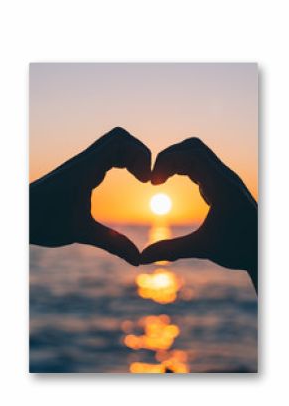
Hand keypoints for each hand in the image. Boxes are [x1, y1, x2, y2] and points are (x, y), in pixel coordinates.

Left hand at [30, 127, 150, 265]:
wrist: (19, 215)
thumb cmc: (43, 222)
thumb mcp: (80, 233)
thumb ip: (112, 244)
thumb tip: (138, 260)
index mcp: (85, 169)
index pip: (119, 143)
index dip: (140, 156)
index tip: (146, 181)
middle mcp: (85, 161)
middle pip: (120, 137)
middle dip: (140, 153)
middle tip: (147, 178)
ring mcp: (83, 163)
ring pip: (114, 144)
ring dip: (131, 156)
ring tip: (141, 178)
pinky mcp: (81, 170)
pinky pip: (107, 154)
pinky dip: (122, 161)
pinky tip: (127, 178)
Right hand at [141, 138, 257, 291]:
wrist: (264, 251)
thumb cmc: (239, 249)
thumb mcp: (203, 248)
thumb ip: (171, 250)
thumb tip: (141, 257)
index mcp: (221, 186)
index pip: (191, 156)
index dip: (167, 162)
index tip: (152, 182)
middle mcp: (224, 177)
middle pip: (193, 147)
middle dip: (169, 156)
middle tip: (153, 178)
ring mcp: (225, 179)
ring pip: (197, 154)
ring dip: (176, 161)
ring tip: (159, 180)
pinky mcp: (223, 185)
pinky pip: (201, 165)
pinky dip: (183, 168)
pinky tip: (172, 184)